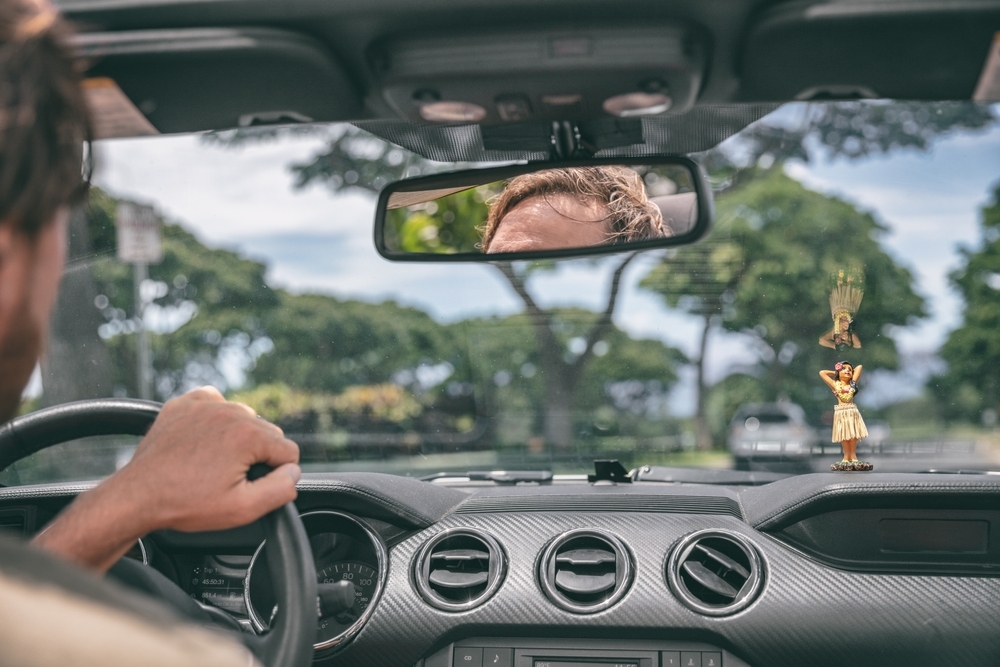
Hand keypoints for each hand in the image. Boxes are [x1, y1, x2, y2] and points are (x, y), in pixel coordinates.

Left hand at [34, 386, 300, 570]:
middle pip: (268, 433)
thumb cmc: (185, 503)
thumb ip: (280, 489)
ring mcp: (205, 405)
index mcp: (248, 435)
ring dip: (237, 438)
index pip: (289, 451)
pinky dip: (215, 420)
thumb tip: (294, 473)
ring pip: (244, 418)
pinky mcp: (184, 404)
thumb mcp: (243, 509)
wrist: (137, 496)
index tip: (251, 486)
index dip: (276, 474)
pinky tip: (204, 440)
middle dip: (257, 455)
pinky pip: (216, 404)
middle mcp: (230, 412)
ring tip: (212, 463)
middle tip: (229, 479)